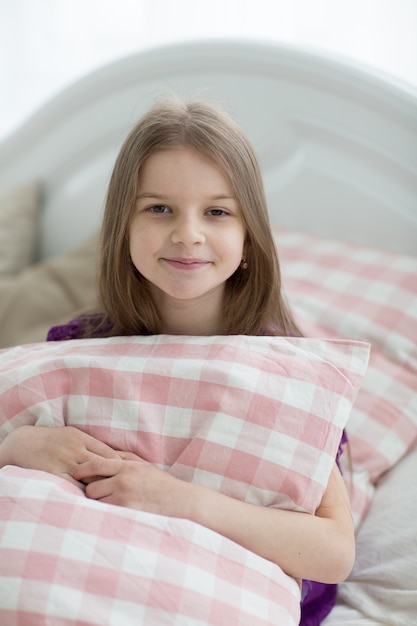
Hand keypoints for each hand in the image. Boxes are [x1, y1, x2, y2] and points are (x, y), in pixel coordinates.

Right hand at [0, 425, 120, 486]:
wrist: (24, 443)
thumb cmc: (53, 440)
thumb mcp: (74, 435)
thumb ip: (92, 445)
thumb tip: (114, 456)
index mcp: (83, 439)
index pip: (109, 454)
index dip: (120, 466)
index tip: (127, 476)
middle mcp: (76, 450)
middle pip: (103, 466)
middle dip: (115, 478)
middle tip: (126, 490)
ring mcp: (65, 462)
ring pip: (90, 478)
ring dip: (101, 488)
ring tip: (114, 498)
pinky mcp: (54, 474)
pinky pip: (73, 486)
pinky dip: (84, 494)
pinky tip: (93, 502)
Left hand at [71, 451, 188, 513]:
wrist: (178, 501)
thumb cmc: (160, 483)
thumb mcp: (143, 464)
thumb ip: (124, 458)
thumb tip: (105, 453)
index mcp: (126, 467)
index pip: (95, 465)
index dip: (80, 469)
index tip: (73, 472)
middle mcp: (123, 481)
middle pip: (91, 488)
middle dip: (90, 492)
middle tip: (95, 495)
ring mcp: (124, 499)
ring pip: (97, 503)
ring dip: (98, 505)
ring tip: (106, 506)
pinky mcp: (126, 513)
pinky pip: (106, 515)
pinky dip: (105, 515)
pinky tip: (108, 515)